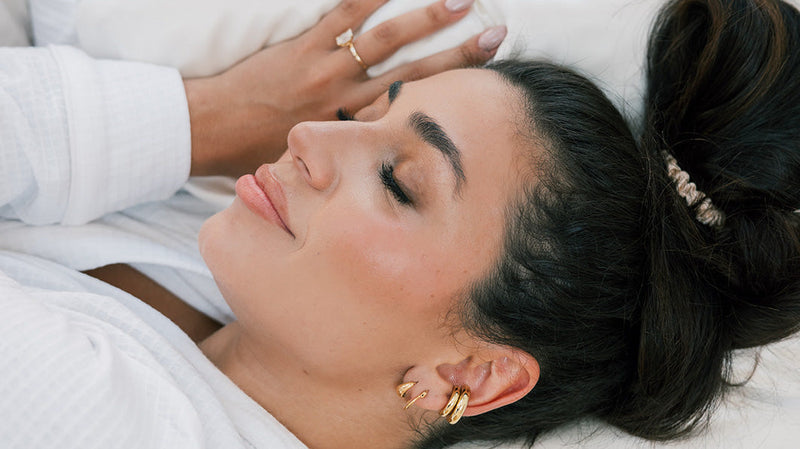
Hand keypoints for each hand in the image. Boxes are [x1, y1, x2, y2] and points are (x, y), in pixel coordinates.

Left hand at [186, 0, 506, 176]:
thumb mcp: (314, 165)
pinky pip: (341, 12)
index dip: (450, 99)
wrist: (213, 132)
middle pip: (416, 72)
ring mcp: (329, 69)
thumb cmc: (261, 153)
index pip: (412, 112)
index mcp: (356, 132)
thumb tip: (377, 150)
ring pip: (387, 40)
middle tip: (496, 37)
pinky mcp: (305, 45)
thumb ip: (348, 153)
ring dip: (426, 18)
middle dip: (460, 56)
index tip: (484, 90)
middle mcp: (350, 100)